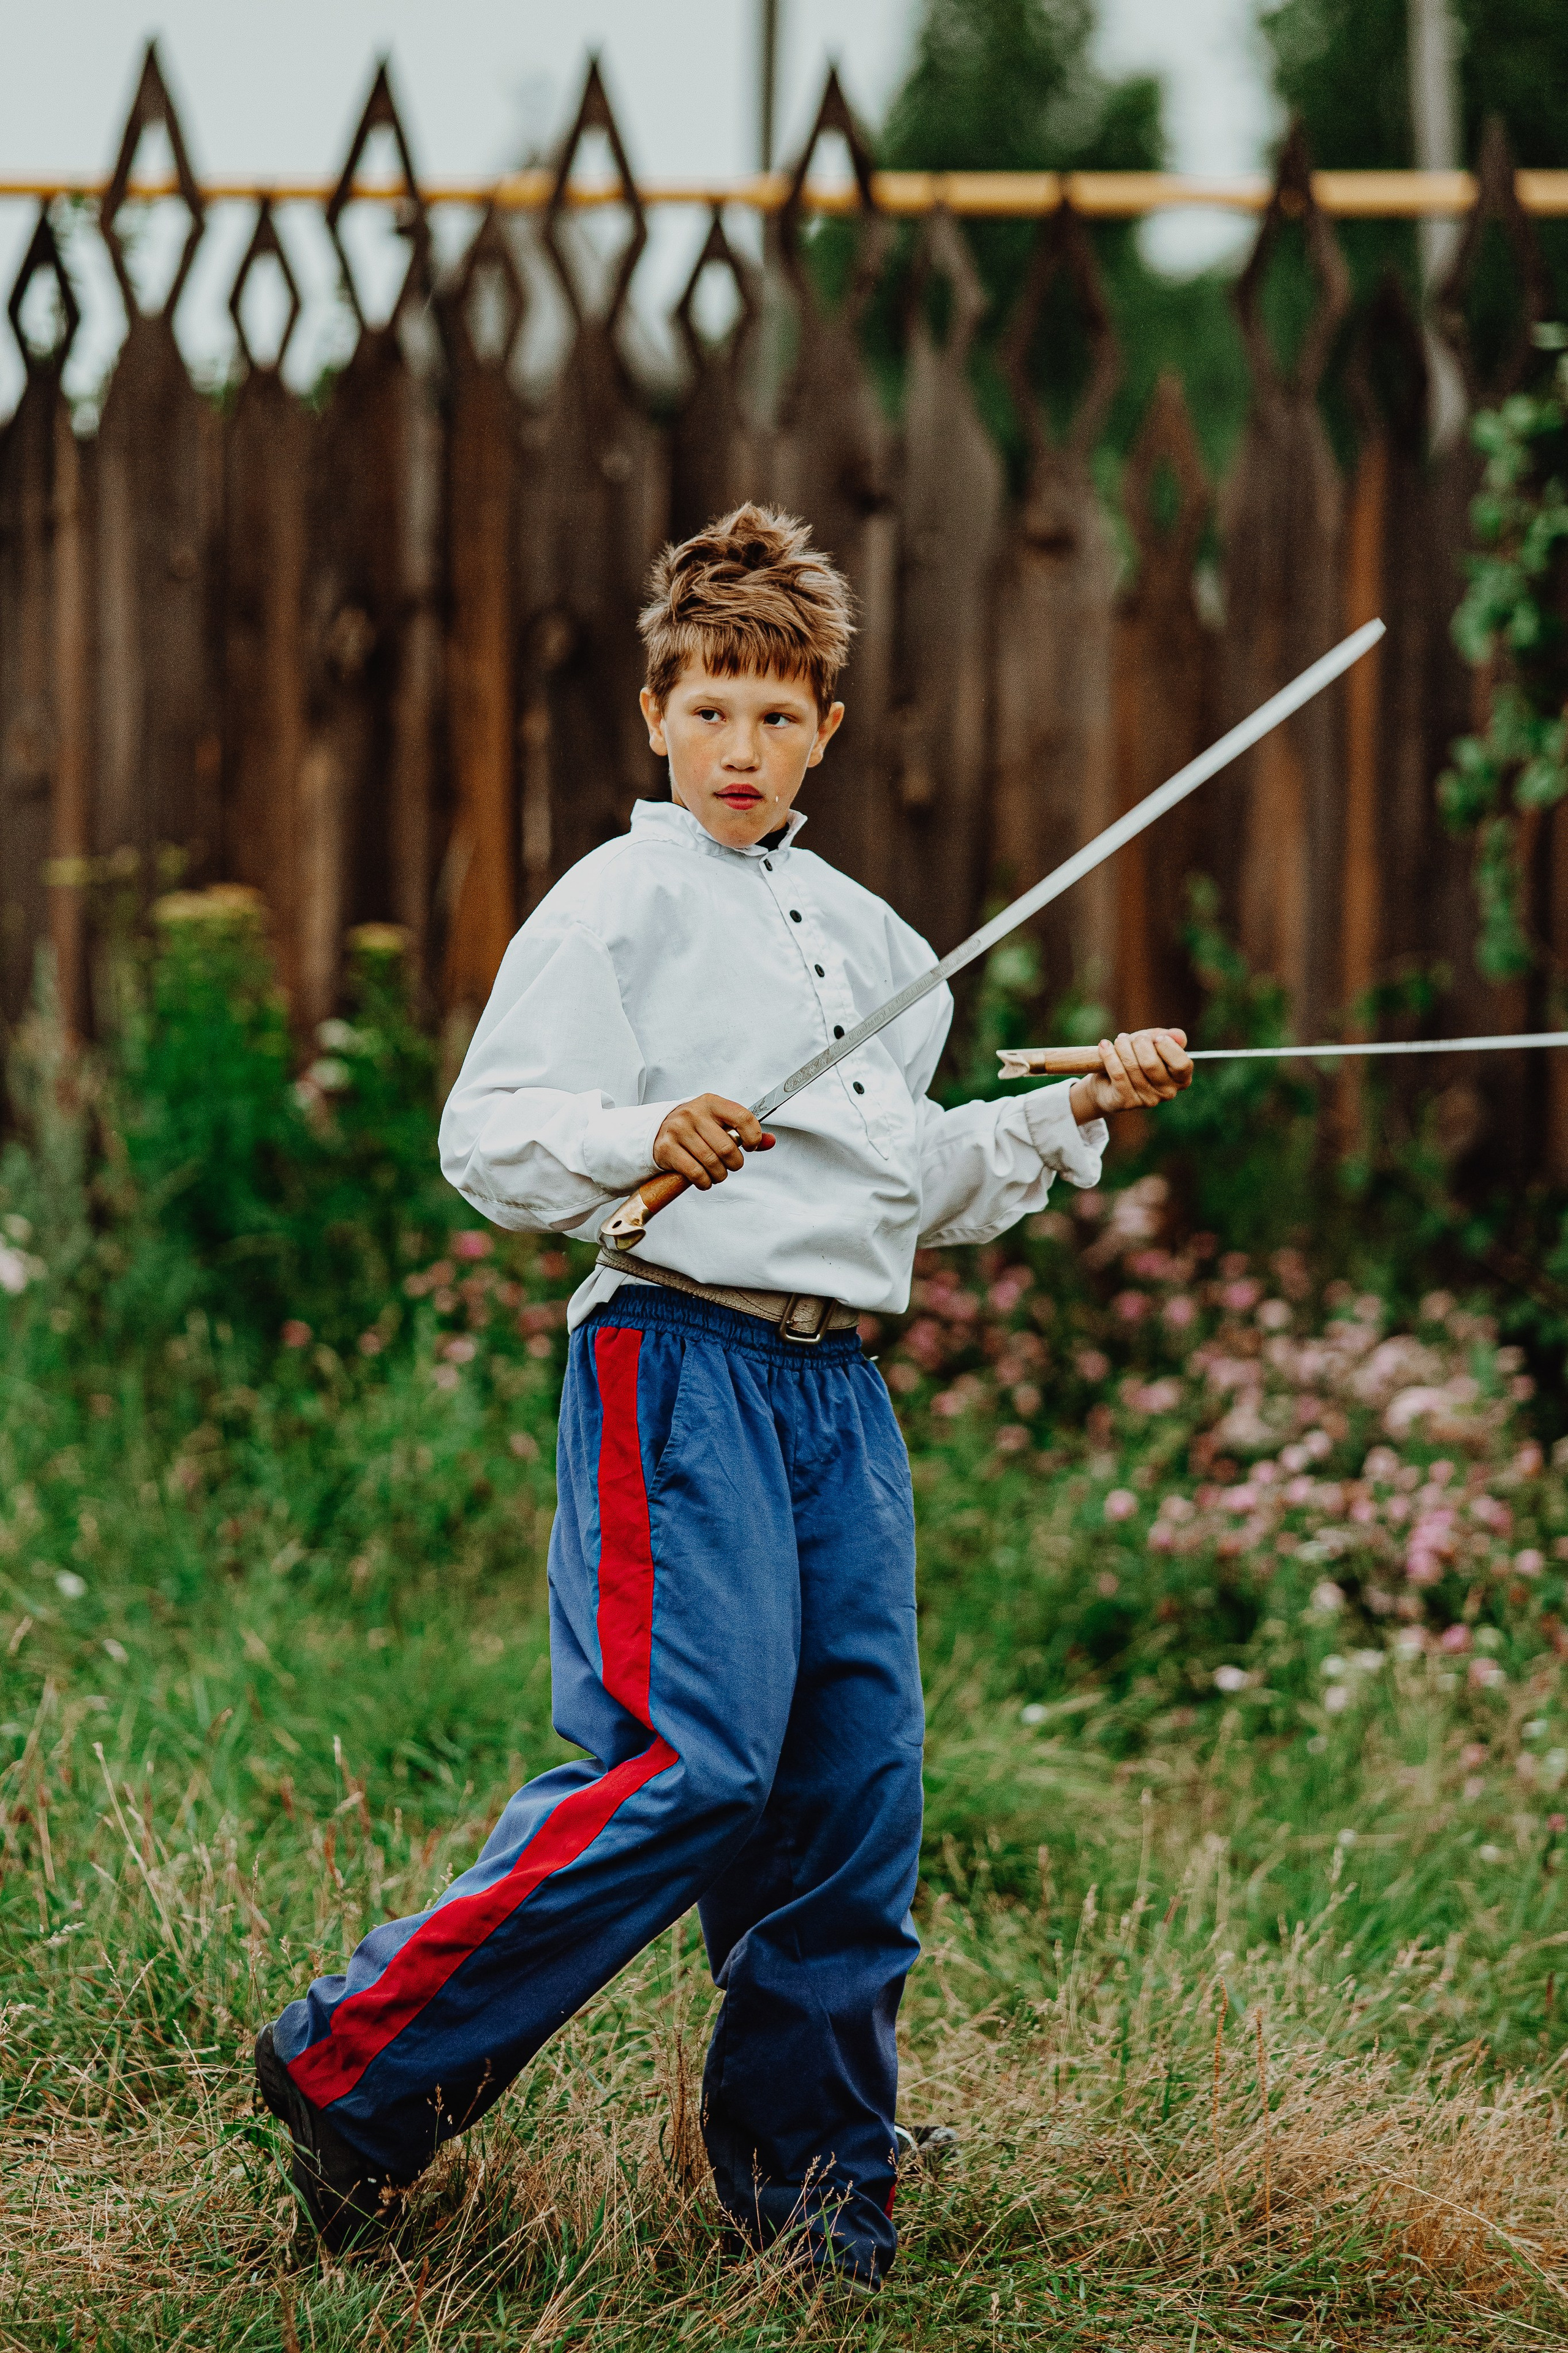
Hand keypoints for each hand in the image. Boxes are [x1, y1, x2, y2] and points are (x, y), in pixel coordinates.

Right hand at [652, 1094, 775, 1189]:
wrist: (658, 1130)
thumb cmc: (695, 1127)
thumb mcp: (719, 1122)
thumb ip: (745, 1132)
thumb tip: (771, 1141)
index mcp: (711, 1103)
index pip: (742, 1117)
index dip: (753, 1136)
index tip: (750, 1146)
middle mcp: (694, 1113)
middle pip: (727, 1147)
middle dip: (735, 1163)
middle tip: (731, 1165)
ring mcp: (678, 1130)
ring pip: (711, 1162)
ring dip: (720, 1175)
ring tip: (718, 1174)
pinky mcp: (667, 1149)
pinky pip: (695, 1172)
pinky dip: (704, 1182)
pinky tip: (704, 1180)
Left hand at [1069, 1029, 1192, 1121]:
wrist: (1107, 1082)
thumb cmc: (1136, 1058)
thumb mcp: (1153, 1043)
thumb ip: (1168, 1037)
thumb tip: (1178, 1035)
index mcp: (1181, 1079)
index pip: (1182, 1064)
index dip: (1167, 1047)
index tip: (1155, 1038)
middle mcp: (1168, 1092)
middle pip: (1152, 1063)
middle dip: (1138, 1043)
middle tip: (1129, 1038)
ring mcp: (1148, 1100)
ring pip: (1132, 1066)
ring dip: (1122, 1047)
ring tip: (1118, 1040)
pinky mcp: (1127, 1102)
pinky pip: (1118, 1074)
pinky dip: (1109, 1055)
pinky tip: (1104, 1046)